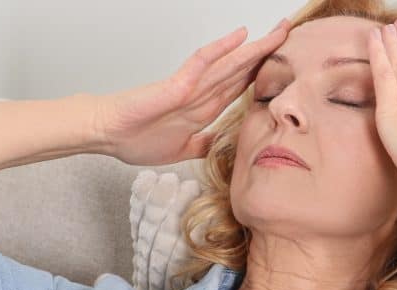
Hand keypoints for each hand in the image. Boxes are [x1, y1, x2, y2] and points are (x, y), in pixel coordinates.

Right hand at [93, 18, 291, 165]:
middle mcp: (201, 94)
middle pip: (240, 70)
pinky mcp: (175, 86)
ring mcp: (189, 88)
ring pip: (228, 64)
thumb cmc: (134, 138)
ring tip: (278, 32)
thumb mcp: (181, 150)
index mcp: (203, 109)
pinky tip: (238, 36)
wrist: (107, 135)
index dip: (261, 75)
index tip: (284, 66)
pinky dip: (220, 50)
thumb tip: (220, 143)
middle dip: (266, 54)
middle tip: (289, 34)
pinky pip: (201, 64)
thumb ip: (202, 144)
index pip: (239, 87)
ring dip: (254, 49)